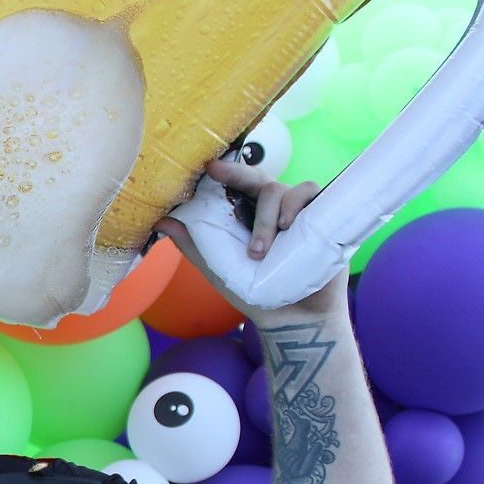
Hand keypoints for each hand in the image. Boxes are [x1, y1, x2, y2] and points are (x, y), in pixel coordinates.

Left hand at [153, 157, 344, 325]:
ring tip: (260, 249)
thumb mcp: (217, 267)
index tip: (208, 165)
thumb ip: (192, 244)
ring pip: (284, 189)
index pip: (235, 183)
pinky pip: (314, 194)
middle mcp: (273, 206)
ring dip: (268, 214)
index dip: (224, 170)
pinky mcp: (322, 217)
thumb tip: (160, 221)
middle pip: (258, 179)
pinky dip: (300, 203)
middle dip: (238, 175)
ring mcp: (298, 211)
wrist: (291, 318)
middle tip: (218, 174)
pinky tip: (288, 225)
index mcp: (248, 212)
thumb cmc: (253, 290)